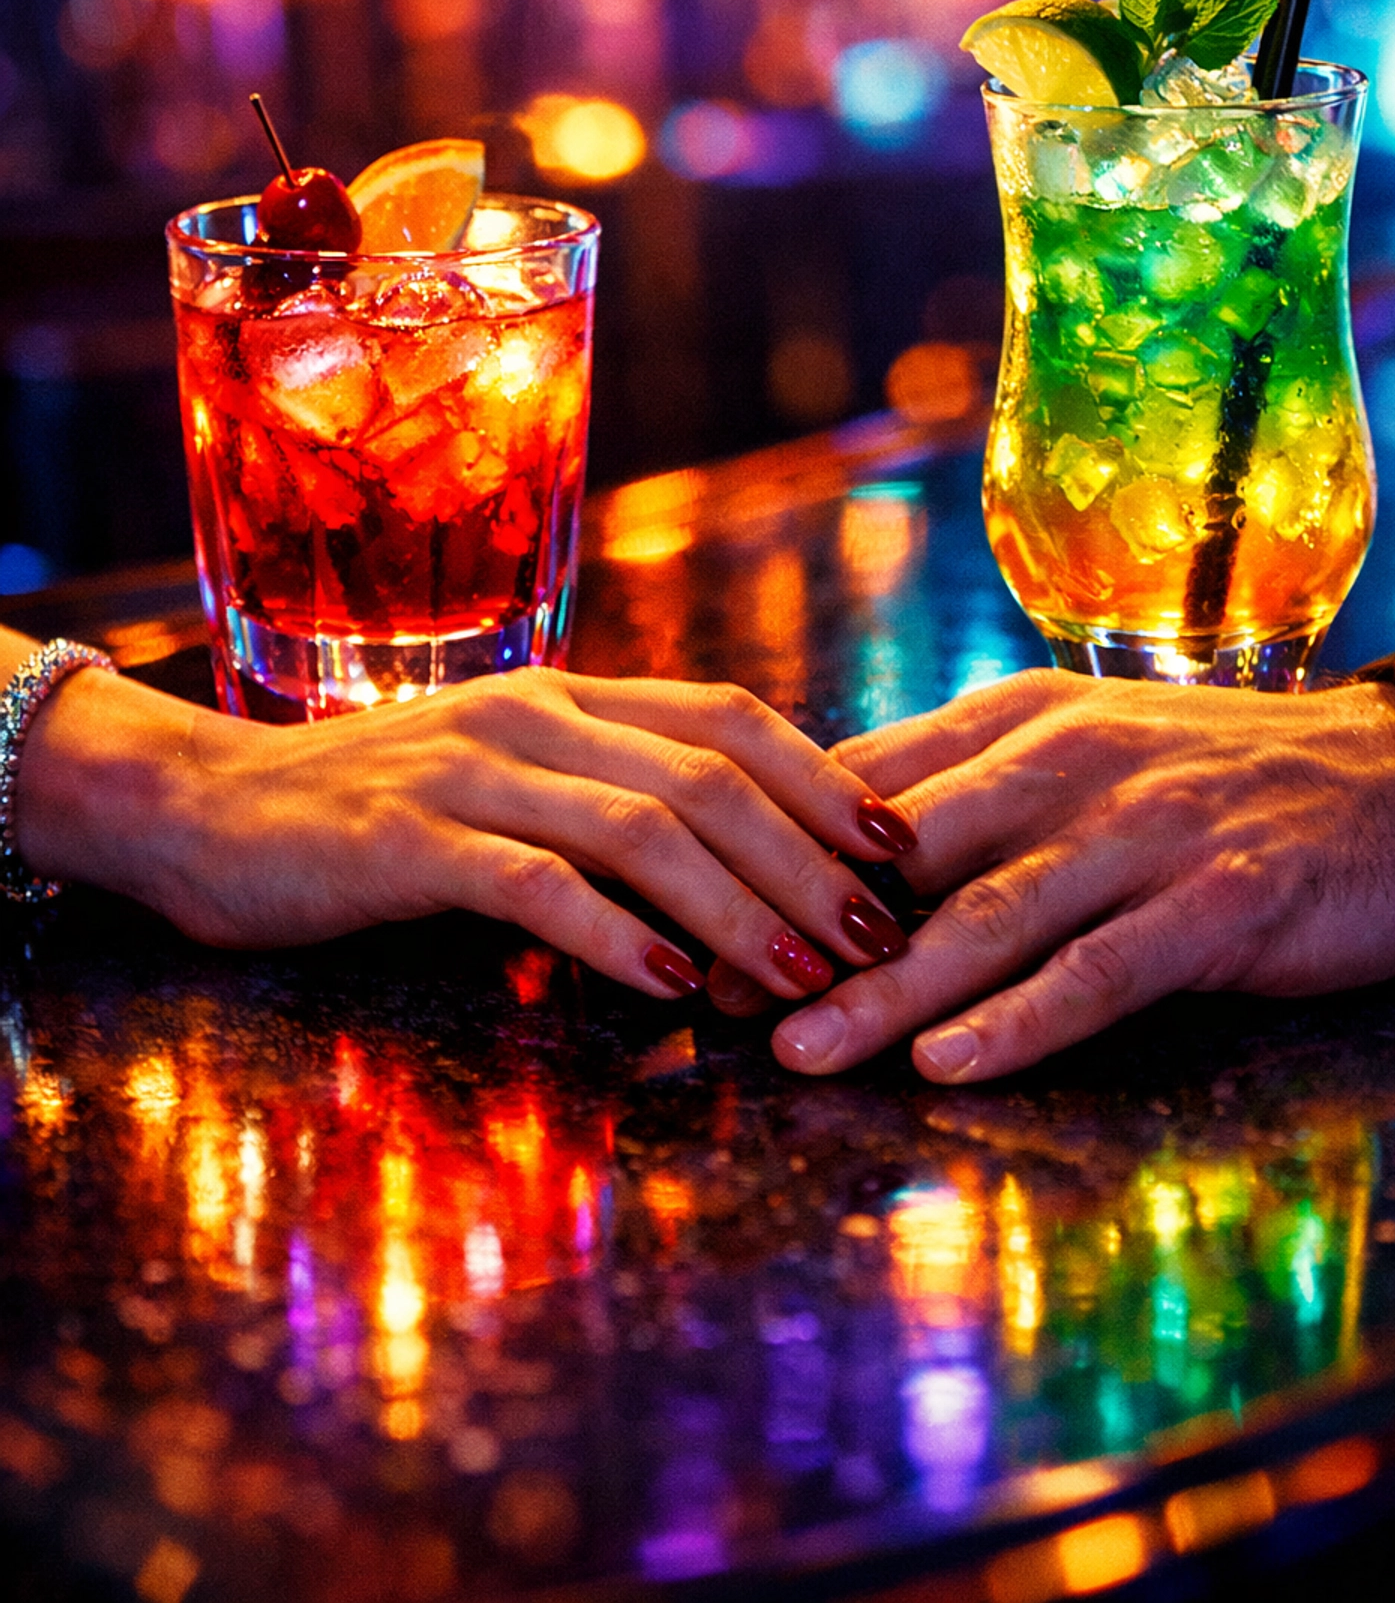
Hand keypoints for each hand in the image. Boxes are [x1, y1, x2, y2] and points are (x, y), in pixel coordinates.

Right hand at [11, 641, 912, 1000]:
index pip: (729, 719)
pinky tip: (669, 984)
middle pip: (710, 777)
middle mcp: (536, 717)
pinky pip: (535, 881)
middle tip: (878, 942)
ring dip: (739, 908)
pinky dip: (613, 932)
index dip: (825, 781)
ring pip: (642, 826)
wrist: (208, 809)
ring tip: (804, 982)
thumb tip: (744, 866)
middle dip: (808, 864)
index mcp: (571, 698)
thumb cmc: (375, 816)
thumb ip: (607, 799)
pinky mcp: (409, 838)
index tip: (899, 853)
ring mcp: (472, 770)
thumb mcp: (507, 784)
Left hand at [769, 669, 1394, 1081]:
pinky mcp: (1215, 901)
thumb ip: (964, 781)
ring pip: (987, 918)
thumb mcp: (1077, 743)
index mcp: (1016, 719)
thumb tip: (827, 829)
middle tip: (711, 998)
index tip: (690, 912)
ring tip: (802, 1051)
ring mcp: (1141, 832)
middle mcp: (1065, 762)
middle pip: (903, 856)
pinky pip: (1100, 970)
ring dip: (885, 992)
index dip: (772, 851)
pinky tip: (951, 1062)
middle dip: (799, 930)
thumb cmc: (1211, 772)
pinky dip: (1021, 1019)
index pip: (866, 783)